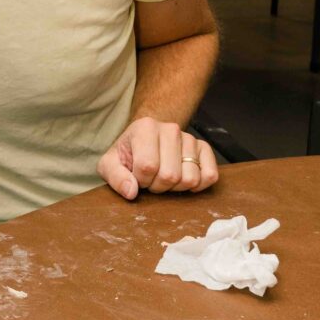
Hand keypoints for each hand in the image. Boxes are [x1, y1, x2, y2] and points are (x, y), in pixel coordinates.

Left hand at [97, 117, 218, 199]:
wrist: (144, 141)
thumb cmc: (127, 154)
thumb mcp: (109, 164)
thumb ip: (115, 177)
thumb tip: (131, 192)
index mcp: (145, 128)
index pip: (148, 166)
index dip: (141, 180)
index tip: (136, 176)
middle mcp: (170, 129)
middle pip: (170, 175)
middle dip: (157, 186)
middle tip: (150, 179)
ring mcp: (189, 138)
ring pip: (190, 178)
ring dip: (175, 187)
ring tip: (164, 177)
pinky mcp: (204, 148)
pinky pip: (210, 176)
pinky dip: (197, 185)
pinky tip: (181, 179)